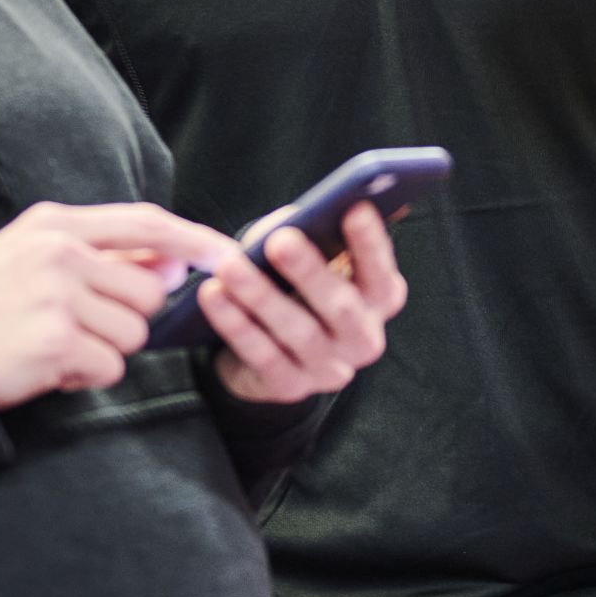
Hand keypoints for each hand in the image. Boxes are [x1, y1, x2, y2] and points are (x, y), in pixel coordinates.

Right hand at [0, 201, 220, 409]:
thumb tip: (175, 265)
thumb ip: (99, 256)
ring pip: (134, 333)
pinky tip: (47, 369)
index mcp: (54, 224)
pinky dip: (85, 377)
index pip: (145, 222)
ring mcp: (57, 295)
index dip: (194, 240)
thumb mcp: (30, 261)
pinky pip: (110, 367)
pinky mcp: (55, 340)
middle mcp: (59, 252)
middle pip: (149, 291)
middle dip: (126, 320)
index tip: (228, 256)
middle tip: (76, 329)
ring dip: (104, 352)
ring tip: (54, 347)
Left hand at [199, 201, 409, 404]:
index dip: (371, 243)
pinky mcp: (290, 387)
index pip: (382, 273)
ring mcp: (330, 369)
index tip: (355, 209)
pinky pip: (262, 355)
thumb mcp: (311, 257)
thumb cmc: (296, 285)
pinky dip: (236, 324)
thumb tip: (294, 219)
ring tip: (230, 265)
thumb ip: (313, 236)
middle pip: (342, 308)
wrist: (270, 347)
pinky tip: (213, 295)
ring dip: (261, 295)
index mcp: (379, 299)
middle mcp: (364, 339)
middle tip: (280, 240)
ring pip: (298, 332)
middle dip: (310, 271)